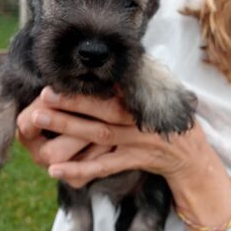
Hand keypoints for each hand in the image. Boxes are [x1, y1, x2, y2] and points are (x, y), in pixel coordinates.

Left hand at [17, 86, 230, 230]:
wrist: (191, 154)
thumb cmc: (170, 117)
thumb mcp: (162, 92)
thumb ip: (139, 78)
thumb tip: (118, 59)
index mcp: (143, 99)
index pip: (113, 89)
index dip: (89, 85)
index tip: (62, 78)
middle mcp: (137, 120)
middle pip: (101, 111)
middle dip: (71, 103)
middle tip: (42, 97)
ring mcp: (134, 142)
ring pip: (98, 135)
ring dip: (68, 128)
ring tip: (38, 120)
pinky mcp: (131, 161)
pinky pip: (103, 167)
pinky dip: (79, 169)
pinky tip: (55, 170)